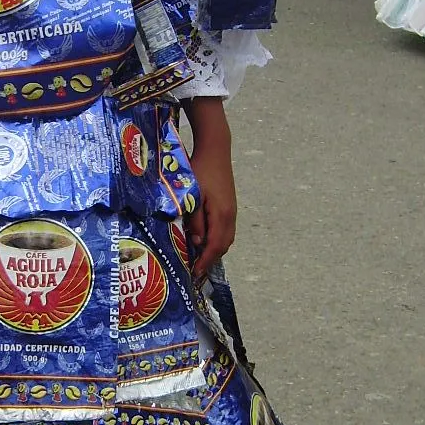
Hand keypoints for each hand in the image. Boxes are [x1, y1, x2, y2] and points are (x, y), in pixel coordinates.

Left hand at [182, 98, 237, 279]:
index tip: (195, 273)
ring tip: (198, 258)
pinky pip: (225, 230)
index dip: (205, 261)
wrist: (215, 150)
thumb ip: (194, 220)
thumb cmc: (200, 171)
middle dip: (209, 259)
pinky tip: (203, 240)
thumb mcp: (192, 196)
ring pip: (225, 239)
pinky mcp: (229, 206)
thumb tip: (195, 241)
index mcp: (221, 215)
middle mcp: (230, 216)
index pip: (214, 246)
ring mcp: (232, 211)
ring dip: (213, 250)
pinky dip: (216, 240)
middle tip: (194, 270)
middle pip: (223, 246)